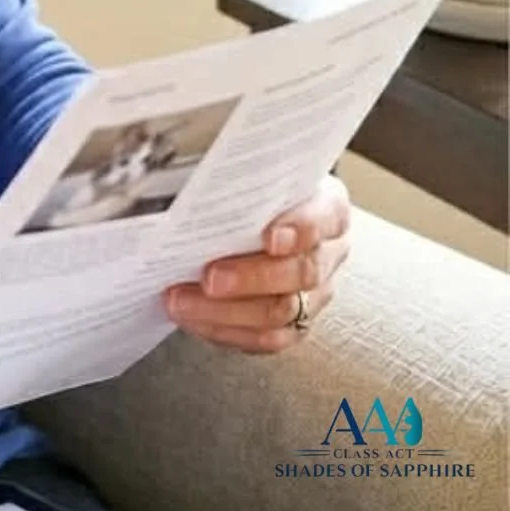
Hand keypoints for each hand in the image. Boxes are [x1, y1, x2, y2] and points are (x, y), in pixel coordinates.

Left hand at [162, 174, 350, 353]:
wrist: (268, 212)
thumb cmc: (258, 189)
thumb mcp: (255, 171)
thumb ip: (238, 174)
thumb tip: (186, 172)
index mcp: (328, 207)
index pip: (323, 218)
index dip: (300, 229)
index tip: (270, 237)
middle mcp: (329, 253)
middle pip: (301, 273)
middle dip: (251, 279)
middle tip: (209, 278)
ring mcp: (315, 293)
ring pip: (281, 313)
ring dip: (226, 312)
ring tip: (181, 301)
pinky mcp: (295, 323)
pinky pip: (265, 339)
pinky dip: (224, 330)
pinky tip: (191, 318)